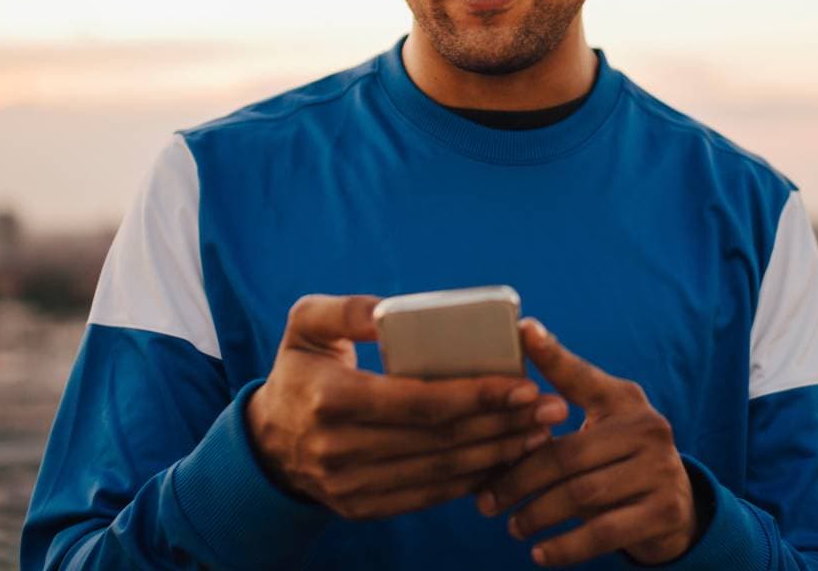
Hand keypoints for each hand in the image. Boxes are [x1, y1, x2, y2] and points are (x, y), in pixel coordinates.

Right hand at [245, 294, 568, 519]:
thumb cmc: (299, 368)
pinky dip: (471, 481)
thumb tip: (394, 312)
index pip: (420, 402)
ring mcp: (351, 486)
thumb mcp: (306, 322)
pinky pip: (427, 496)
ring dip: (497, 454)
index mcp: (333, 399)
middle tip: (549, 408)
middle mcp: (341, 451)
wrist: (267, 440)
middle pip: (440, 441)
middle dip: (503, 424)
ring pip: (441, 473)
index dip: (476, 395)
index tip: (524, 383)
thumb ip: (347, 310)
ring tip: (539, 432)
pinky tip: (503, 460)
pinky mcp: (362, 507)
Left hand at [475, 319, 697, 565]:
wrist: (677, 506)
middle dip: (520, 479)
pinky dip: (567, 546)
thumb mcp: (599, 424)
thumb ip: (559, 406)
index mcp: (622, 398)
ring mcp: (659, 468)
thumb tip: (503, 389)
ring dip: (538, 514)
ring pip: (582, 495)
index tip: (523, 329)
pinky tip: (539, 553)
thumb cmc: (618, 457)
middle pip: (567, 454)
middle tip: (487, 501)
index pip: (579, 375)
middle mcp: (646, 426)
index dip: (551, 353)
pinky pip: (604, 531)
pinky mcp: (664, 510)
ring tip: (511, 525)